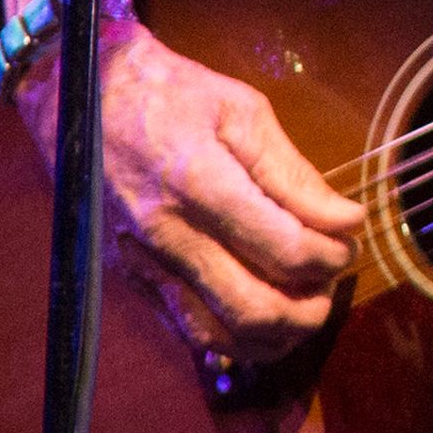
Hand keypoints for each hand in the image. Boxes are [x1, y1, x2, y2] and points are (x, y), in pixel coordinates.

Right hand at [3, 0, 362, 365]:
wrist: (82, 96)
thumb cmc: (169, 93)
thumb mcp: (240, 109)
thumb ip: (292, 172)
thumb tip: (343, 220)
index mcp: (197, 180)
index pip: (284, 247)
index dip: (332, 253)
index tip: (350, 235)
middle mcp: (166, 234)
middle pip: (257, 307)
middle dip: (312, 305)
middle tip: (333, 277)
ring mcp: (144, 264)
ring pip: (224, 335)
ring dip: (280, 332)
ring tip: (305, 300)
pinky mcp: (132, 280)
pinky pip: (192, 333)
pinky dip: (239, 339)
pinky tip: (266, 316)